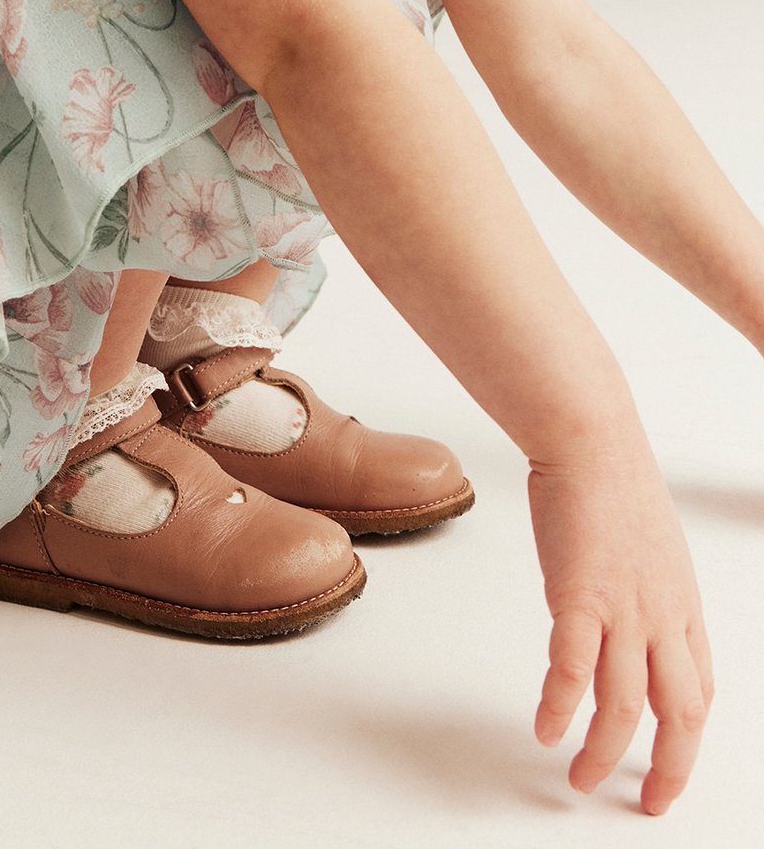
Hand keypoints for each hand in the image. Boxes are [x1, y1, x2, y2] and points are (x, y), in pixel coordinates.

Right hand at [526, 442, 713, 815]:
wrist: (592, 444)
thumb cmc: (614, 485)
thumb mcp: (652, 550)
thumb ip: (648, 594)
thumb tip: (630, 624)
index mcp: (683, 607)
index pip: (700, 690)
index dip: (686, 737)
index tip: (667, 765)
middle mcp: (662, 617)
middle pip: (680, 713)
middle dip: (666, 767)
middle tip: (645, 801)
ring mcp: (624, 610)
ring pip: (624, 704)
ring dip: (603, 751)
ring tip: (580, 777)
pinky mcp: (578, 597)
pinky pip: (573, 670)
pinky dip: (561, 707)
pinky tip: (546, 728)